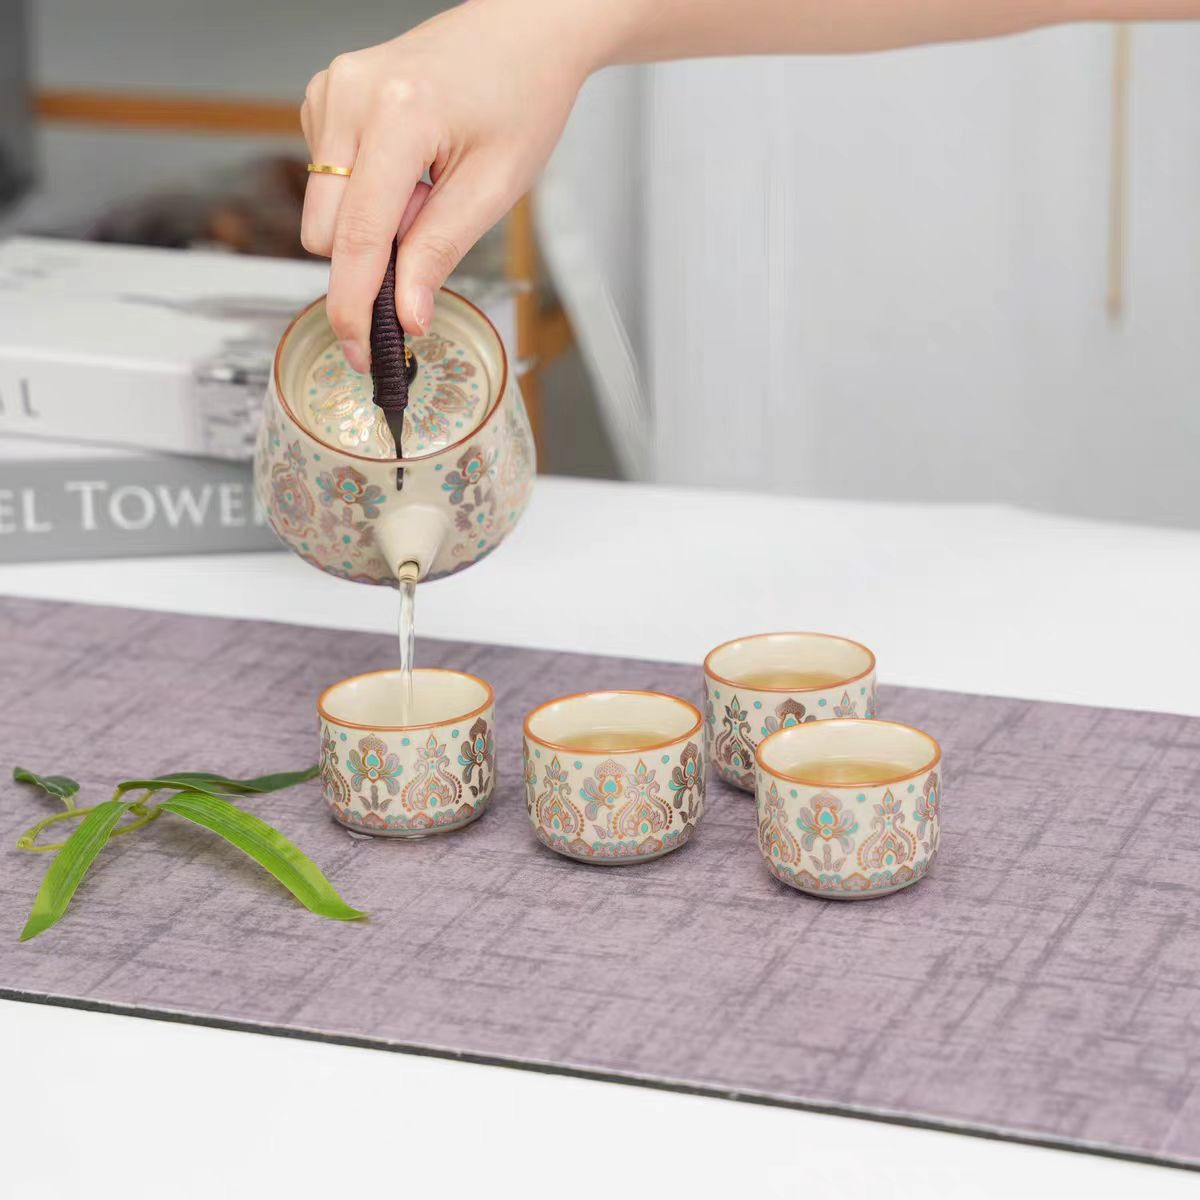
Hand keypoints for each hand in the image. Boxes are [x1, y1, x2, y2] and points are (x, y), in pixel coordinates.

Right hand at [300, 0, 595, 370]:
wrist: (522, 31)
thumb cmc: (520, 96)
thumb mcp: (496, 186)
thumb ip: (441, 252)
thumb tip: (406, 315)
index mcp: (398, 116)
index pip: (356, 238)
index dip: (355, 307)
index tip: (361, 351)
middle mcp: (348, 95)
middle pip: (324, 232)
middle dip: (371, 255)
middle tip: (432, 223)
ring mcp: (329, 90)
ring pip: (321, 209)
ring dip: (370, 222)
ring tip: (426, 186)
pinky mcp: (324, 95)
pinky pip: (326, 179)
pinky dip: (365, 192)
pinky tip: (407, 166)